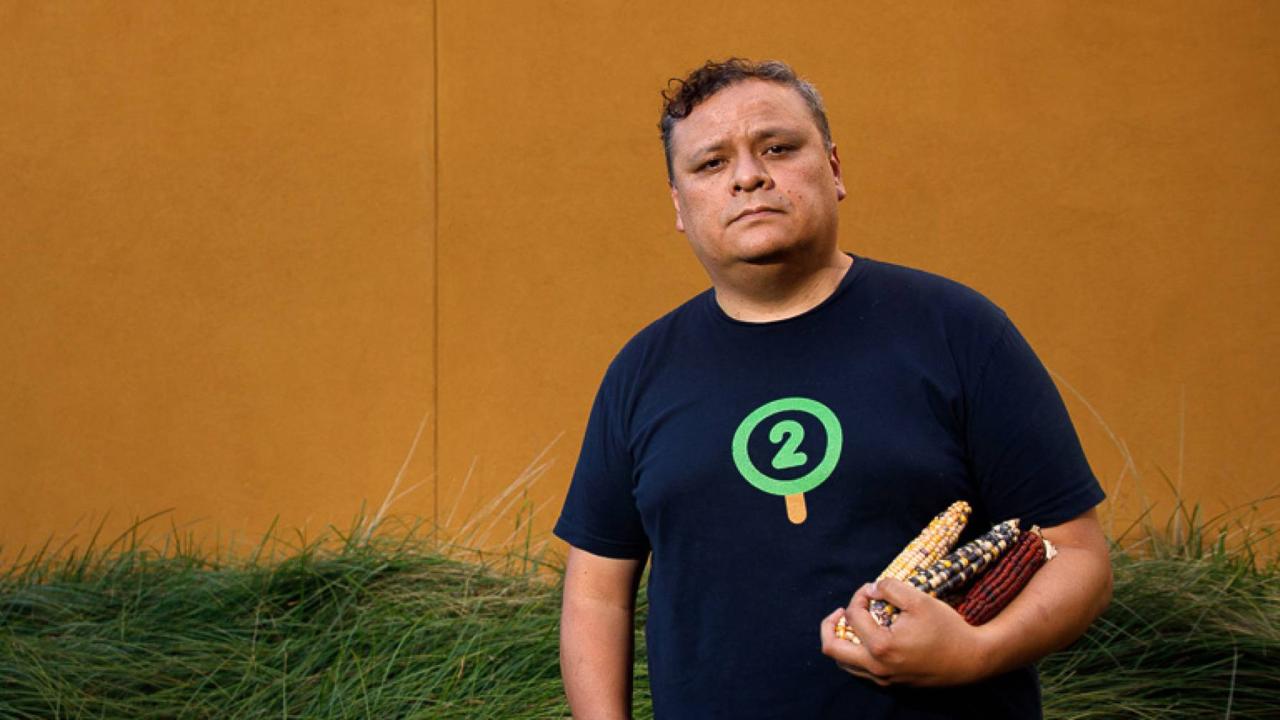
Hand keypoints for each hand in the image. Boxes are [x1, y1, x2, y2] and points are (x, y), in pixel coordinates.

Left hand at [819, 579, 990, 686]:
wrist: (971, 659)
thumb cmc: (946, 628)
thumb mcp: (919, 599)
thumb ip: (889, 588)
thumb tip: (870, 590)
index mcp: (880, 647)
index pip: (852, 616)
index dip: (858, 597)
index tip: (872, 590)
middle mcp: (876, 667)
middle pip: (832, 648)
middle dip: (830, 624)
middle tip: (840, 611)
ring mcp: (882, 678)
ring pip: (844, 662)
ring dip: (841, 640)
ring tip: (853, 623)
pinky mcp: (891, 683)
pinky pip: (860, 670)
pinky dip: (855, 652)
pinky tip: (869, 637)